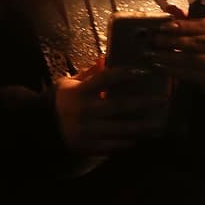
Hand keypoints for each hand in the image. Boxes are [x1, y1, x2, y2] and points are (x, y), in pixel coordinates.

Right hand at [54, 62, 168, 154]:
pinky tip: (139, 140)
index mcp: (80, 92)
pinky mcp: (86, 146)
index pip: (106, 79)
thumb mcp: (70, 83)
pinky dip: (125, 143)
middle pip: (119, 106)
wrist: (41, 127)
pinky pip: (111, 145)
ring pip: (119, 129)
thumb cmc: (60, 101)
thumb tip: (106, 58)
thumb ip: (89, 74)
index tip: (145, 71)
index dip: (126, 74)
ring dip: (141, 126)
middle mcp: (85, 110)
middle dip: (143, 103)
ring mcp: (86, 130)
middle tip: (163, 99)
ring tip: (158, 124)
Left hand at [148, 16, 204, 93]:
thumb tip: (169, 8)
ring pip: (192, 59)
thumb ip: (186, 20)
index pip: (200, 25)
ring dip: (170, 58)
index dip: (182, 26)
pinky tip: (161, 67)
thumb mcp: (202, 31)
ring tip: (154, 56)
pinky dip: (174, 71)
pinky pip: (190, 74)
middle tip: (155, 41)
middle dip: (173, 41)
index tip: (163, 27)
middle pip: (196, 42)